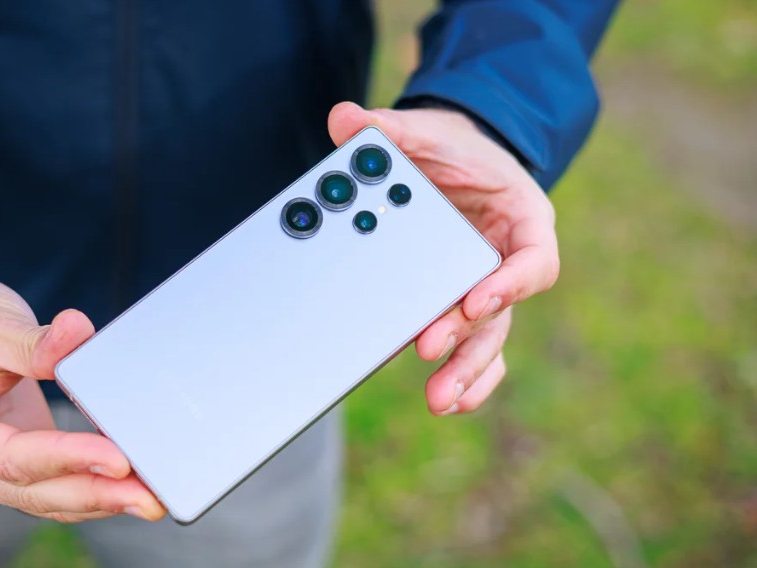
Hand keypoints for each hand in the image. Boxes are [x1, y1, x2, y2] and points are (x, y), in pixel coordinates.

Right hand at [0, 274, 165, 521]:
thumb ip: (32, 340)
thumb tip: (76, 333)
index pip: (11, 457)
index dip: (67, 459)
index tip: (116, 458)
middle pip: (34, 491)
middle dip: (96, 494)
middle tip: (149, 497)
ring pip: (49, 498)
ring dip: (102, 500)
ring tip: (151, 498)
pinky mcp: (16, 466)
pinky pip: (56, 487)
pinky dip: (95, 488)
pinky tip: (132, 487)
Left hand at [328, 102, 558, 415]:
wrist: (453, 163)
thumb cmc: (452, 151)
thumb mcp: (427, 132)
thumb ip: (392, 129)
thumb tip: (345, 119)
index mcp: (522, 218)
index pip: (533, 256)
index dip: (510, 281)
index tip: (476, 296)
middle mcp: (510, 261)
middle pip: (503, 308)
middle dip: (468, 335)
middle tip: (430, 351)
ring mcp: (488, 288)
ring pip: (488, 338)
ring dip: (466, 370)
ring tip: (438, 399)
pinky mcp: (464, 305)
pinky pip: (475, 345)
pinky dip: (468, 376)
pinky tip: (448, 401)